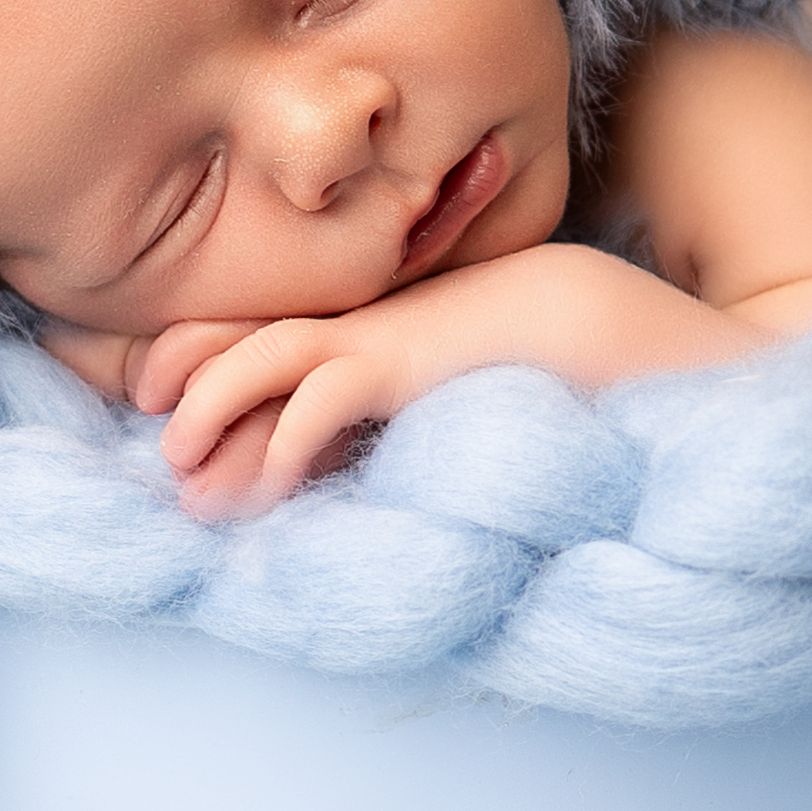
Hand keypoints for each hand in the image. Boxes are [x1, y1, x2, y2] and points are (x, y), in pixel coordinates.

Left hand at [134, 248, 764, 518]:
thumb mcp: (489, 389)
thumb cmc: (589, 366)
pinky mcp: (412, 357)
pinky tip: (258, 491)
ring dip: (210, 414)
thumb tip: (404, 460)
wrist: (651, 334)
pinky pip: (322, 389)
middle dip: (189, 384)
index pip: (284, 336)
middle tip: (161, 454)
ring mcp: (392, 332)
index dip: (220, 366)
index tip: (177, 419)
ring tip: (182, 478)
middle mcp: (380, 320)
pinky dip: (278, 438)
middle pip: (251, 334)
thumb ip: (435, 413)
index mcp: (394, 326)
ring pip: (263, 355)